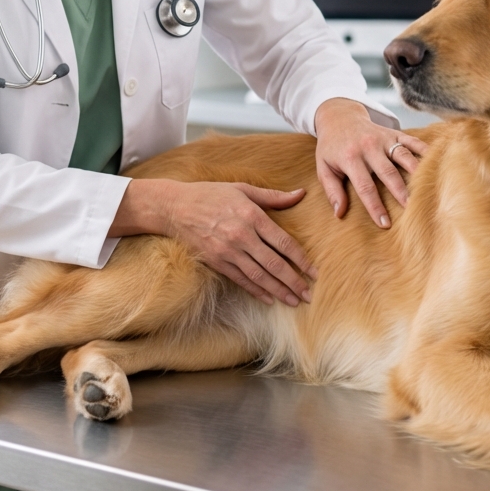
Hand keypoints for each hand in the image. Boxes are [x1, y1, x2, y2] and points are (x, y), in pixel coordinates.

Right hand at [110, 178, 317, 306]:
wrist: (176, 208)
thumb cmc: (212, 194)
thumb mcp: (243, 189)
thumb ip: (273, 196)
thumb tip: (300, 193)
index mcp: (252, 216)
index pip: (283, 242)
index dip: (301, 259)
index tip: (313, 272)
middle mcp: (241, 236)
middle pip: (274, 264)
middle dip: (294, 281)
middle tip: (309, 295)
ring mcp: (228, 251)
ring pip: (259, 276)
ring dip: (279, 291)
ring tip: (294, 301)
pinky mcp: (216, 262)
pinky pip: (241, 280)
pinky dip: (256, 291)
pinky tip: (269, 299)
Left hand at [313, 98, 426, 227]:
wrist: (339, 116)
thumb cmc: (332, 147)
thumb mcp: (324, 167)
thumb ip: (332, 190)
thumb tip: (339, 213)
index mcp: (350, 158)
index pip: (365, 187)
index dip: (375, 206)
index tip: (385, 224)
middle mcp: (368, 147)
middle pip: (388, 172)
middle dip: (400, 192)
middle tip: (411, 209)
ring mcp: (383, 138)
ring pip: (403, 156)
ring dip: (416, 172)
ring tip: (427, 189)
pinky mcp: (394, 132)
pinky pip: (412, 141)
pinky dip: (425, 150)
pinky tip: (436, 162)